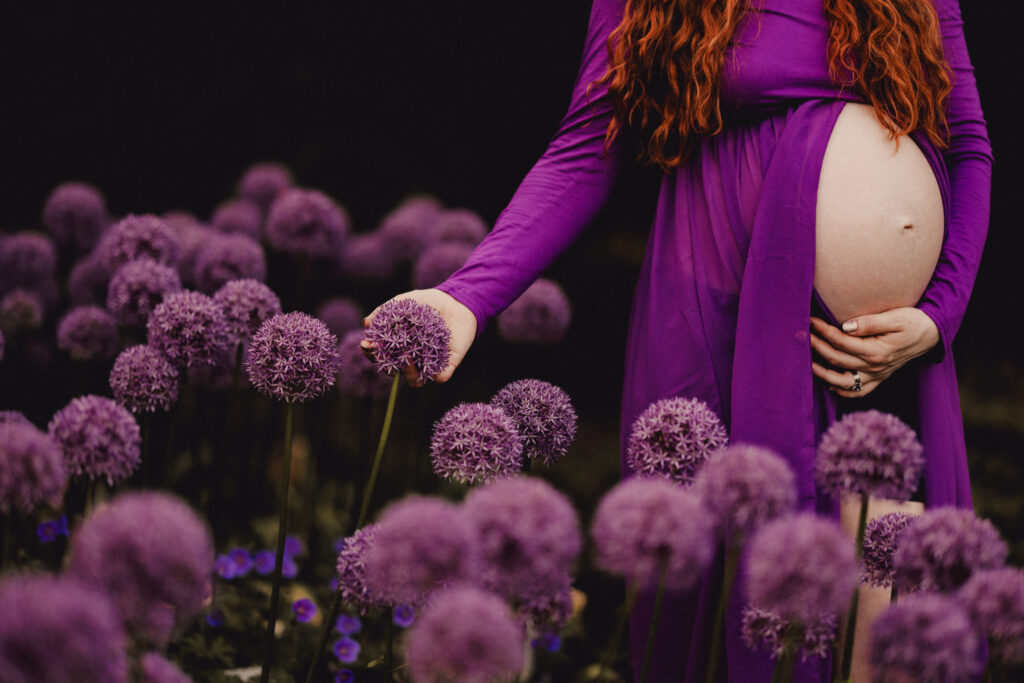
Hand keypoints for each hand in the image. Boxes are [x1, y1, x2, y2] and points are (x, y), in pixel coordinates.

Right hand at [361, 288, 476, 386]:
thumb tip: (366, 323)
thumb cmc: (428, 302)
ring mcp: (429, 363)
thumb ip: (385, 311)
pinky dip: (434, 375)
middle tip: (382, 353)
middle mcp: (412, 358)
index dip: (371, 352)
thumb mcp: (404, 302)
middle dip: (385, 365)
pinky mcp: (447, 365)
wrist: (457, 300)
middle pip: (394, 371)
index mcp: (398, 346)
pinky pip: (440, 377)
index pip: (380, 355)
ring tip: (407, 360)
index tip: (367, 344)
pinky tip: (430, 363)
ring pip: (415, 381)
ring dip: (408, 374)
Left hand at [809, 307, 939, 397]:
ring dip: (821, 373)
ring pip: (843, 382)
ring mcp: (876, 376)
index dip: (823, 331)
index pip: (842, 342)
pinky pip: (857, 392)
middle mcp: (875, 367)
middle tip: (803, 334)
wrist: (932, 334)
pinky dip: (840, 390)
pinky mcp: (878, 379)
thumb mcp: (896, 317)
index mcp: (877, 351)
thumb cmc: (914, 322)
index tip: (811, 320)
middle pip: (837, 360)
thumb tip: (845, 326)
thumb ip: (870, 322)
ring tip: (806, 361)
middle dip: (816, 346)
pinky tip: (827, 381)